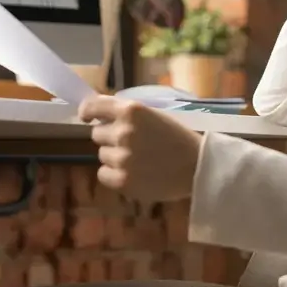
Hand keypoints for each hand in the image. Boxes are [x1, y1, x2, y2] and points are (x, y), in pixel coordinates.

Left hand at [79, 96, 203, 202]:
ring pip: (102, 155)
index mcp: (131, 111)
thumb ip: (127, 115)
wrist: (198, 166)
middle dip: (110, 138)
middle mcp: (123, 132)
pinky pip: (103, 174)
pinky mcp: (122, 180)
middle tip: (131, 144)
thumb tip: (99, 116)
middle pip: (97, 134)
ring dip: (115, 157)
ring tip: (138, 160)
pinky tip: (133, 173)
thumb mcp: (153, 115)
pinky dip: (114, 175)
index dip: (87, 111)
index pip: (94, 106)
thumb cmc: (178, 138)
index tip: (87, 117)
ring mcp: (121, 157)